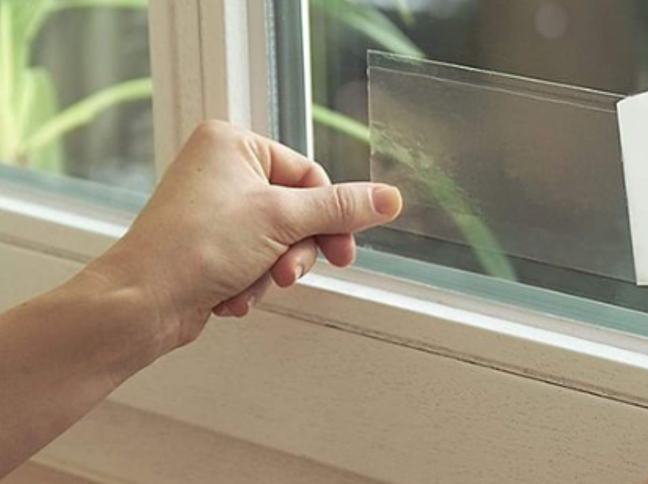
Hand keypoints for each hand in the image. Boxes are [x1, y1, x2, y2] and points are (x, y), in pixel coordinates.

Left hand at [86, 121, 401, 352]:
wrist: (140, 304)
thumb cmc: (193, 248)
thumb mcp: (282, 220)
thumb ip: (341, 209)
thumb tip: (390, 198)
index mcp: (233, 143)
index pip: (309, 176)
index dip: (328, 217)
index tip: (342, 251)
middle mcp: (222, 170)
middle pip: (297, 212)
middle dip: (295, 251)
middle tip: (290, 272)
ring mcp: (214, 209)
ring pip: (278, 243)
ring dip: (271, 272)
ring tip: (250, 285)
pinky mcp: (209, 246)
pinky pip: (254, 261)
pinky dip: (250, 283)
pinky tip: (230, 296)